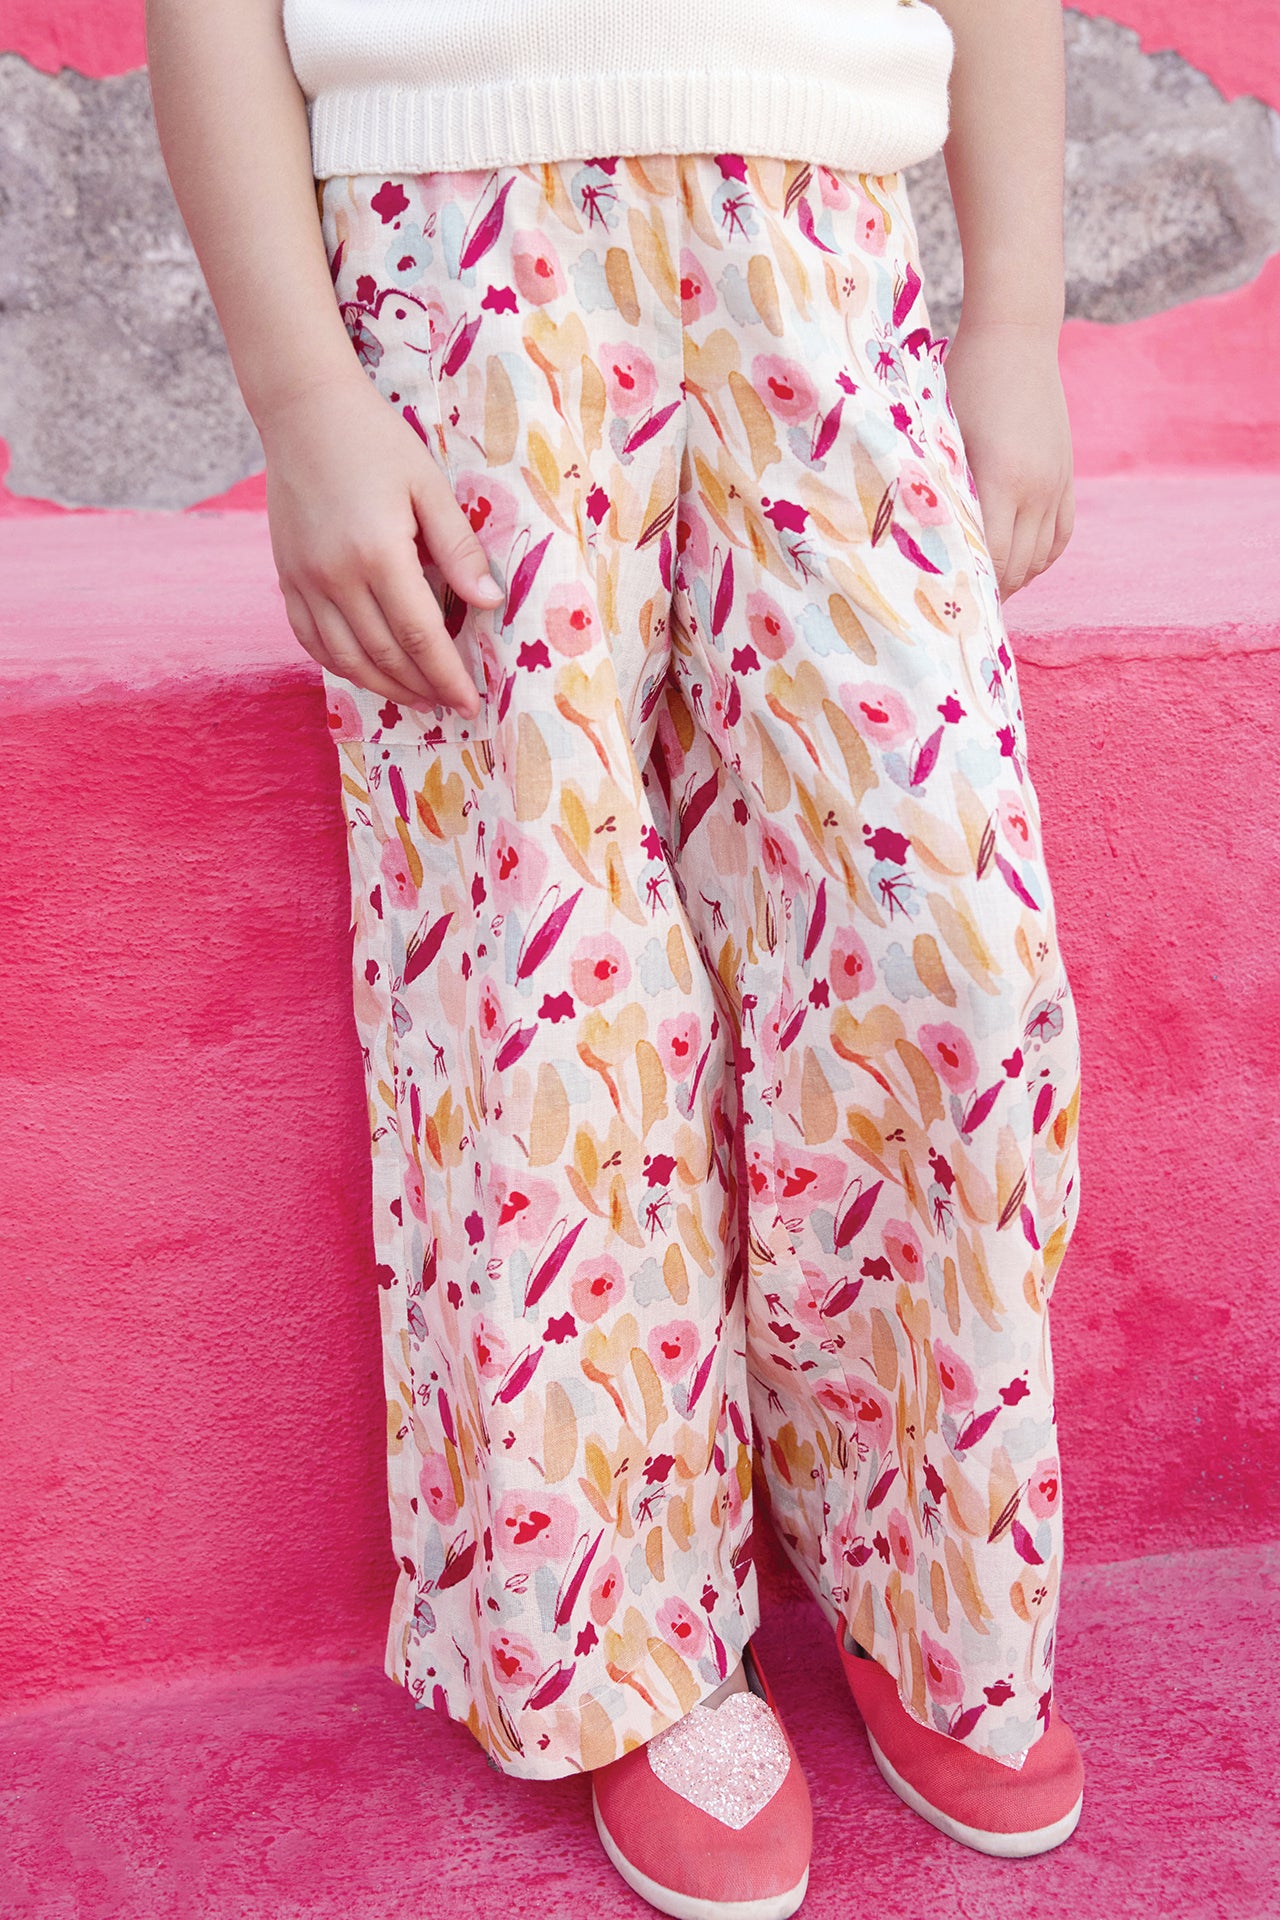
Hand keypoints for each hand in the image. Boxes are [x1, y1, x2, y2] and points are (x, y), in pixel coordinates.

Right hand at [259, 374, 503, 713]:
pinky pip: (312, 640)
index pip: (420, 636)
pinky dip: (343, 666)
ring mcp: (304, 581)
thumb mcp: (429, 487)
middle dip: (422, 688)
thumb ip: (458, 549)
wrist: (303, 411)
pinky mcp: (286, 578)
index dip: (447, 675)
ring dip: (384, 687)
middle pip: (385, 656)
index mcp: (378, 554)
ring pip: (346, 659)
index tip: (471, 702)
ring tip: (417, 697)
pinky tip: (369, 672)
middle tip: (450, 703)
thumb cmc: (376, 441)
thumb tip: (490, 603)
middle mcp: (336, 577)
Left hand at [941, 320, 1074, 597]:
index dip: (972, 586)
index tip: (944, 600)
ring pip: (1042, 555)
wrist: (1015, 336)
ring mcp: (1057, 482)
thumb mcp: (941, 436)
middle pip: (1018, 565)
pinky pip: (1061, 534)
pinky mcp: (1065, 474)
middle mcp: (1037, 487)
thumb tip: (922, 539)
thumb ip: (941, 488)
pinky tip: (1017, 563)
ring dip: (1015, 576)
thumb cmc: (962, 380)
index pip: (993, 558)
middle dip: (990, 589)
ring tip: (984, 586)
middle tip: (957, 603)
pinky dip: (1041, 556)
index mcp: (1003, 478)